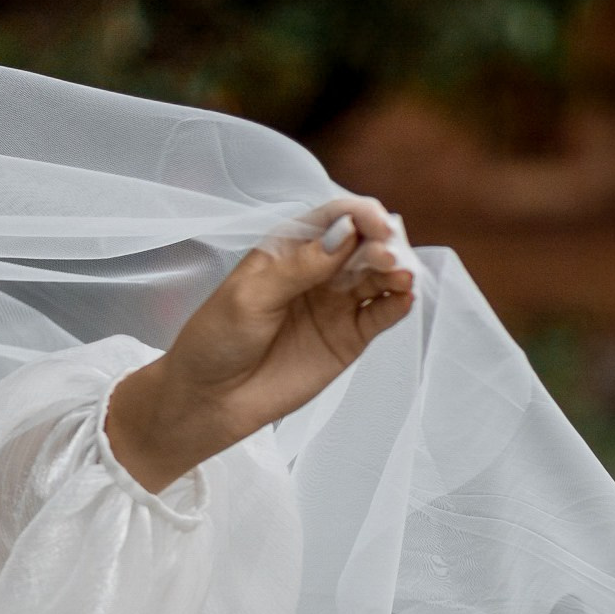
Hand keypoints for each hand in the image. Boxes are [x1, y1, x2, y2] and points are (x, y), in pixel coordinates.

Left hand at [103, 195, 417, 494]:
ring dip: (396, 271)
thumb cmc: (216, 339)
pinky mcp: (350, 336)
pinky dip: (398, 304)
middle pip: (364, 244)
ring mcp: (336, 302)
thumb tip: (345, 234)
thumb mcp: (249, 297)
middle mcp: (318, 269)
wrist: (210, 398)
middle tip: (387, 256)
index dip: (359, 215)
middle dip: (382, 244)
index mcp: (288, 248)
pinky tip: (404, 298)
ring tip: (400, 277)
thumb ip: (298, 267)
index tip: (376, 224)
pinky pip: (383, 313)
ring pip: (379, 276)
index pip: (332, 218)